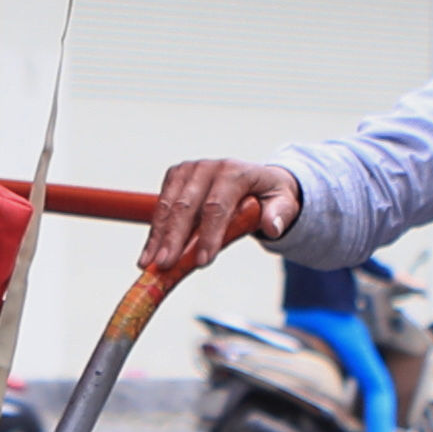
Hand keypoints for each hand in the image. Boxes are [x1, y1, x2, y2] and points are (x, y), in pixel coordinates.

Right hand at [142, 157, 297, 279]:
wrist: (256, 181)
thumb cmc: (269, 196)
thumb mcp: (284, 203)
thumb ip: (280, 215)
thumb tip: (273, 227)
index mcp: (235, 172)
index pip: (217, 205)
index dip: (208, 234)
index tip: (202, 261)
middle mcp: (208, 167)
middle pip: (186, 205)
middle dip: (174, 237)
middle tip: (165, 264)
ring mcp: (189, 170)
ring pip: (168, 205)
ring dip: (157, 236)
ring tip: (148, 263)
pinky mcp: (175, 177)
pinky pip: (161, 205)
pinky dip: (154, 231)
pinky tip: (148, 253)